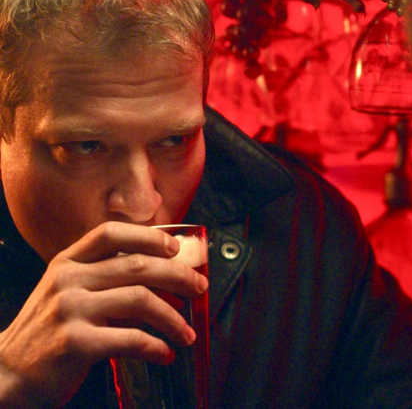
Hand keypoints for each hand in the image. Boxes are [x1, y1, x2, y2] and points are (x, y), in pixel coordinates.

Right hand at [0, 221, 207, 407]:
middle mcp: (68, 279)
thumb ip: (109, 280)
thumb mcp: (71, 292)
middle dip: (177, 275)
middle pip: (137, 265)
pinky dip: (155, 346)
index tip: (175, 247)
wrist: (7, 372)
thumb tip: (165, 278)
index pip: (111, 233)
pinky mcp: (75, 343)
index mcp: (68, 261)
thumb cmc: (50, 328)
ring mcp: (70, 309)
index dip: (148, 236)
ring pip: (140, 299)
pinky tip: (165, 353)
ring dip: (172, 318)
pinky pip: (130, 339)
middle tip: (199, 288)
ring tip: (187, 332)